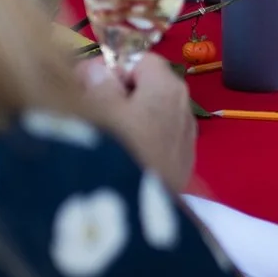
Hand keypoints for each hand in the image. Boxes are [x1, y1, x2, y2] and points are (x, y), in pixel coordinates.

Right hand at [74, 54, 195, 188]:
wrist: (138, 216)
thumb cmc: (118, 152)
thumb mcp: (99, 111)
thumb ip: (98, 85)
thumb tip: (99, 70)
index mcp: (168, 87)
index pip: (141, 60)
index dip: (114, 69)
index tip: (91, 89)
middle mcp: (185, 108)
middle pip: (149, 88)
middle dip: (120, 96)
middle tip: (94, 115)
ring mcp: (187, 140)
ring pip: (154, 116)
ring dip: (130, 122)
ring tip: (106, 141)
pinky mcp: (182, 168)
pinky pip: (159, 141)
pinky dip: (142, 143)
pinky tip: (124, 161)